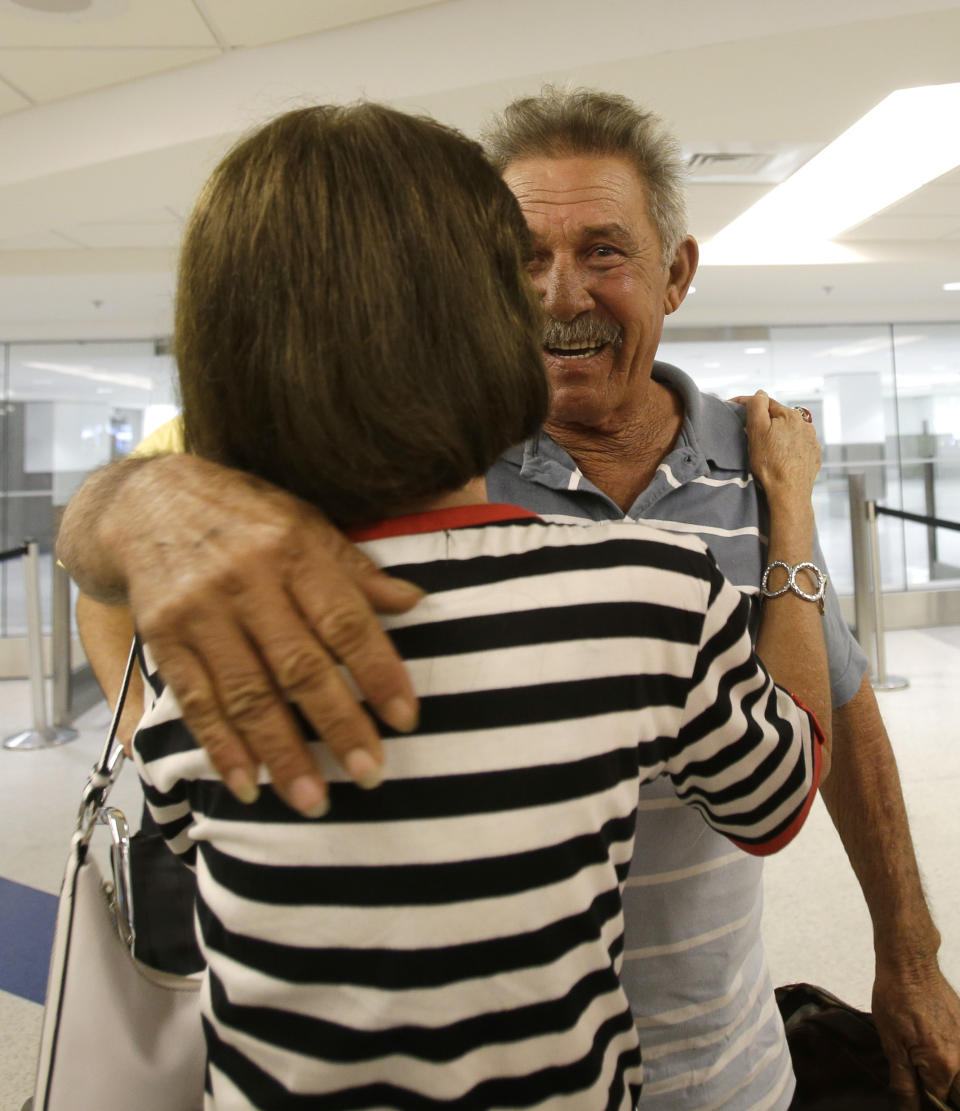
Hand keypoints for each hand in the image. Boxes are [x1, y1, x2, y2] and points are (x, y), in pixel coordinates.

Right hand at [95, 455, 422, 815]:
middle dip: (338, 726)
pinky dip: (222, 748)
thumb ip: (354, 570)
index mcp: (294, 549)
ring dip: (282, 753)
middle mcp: (247, 581)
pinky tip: (249, 785)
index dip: (378, 672)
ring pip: (248, 694)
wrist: (146, 498)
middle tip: (370, 775)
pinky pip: (197, 701)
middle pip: (300, 666)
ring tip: (313, 800)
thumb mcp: (304, 523)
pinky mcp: (164, 637)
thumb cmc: (243, 514)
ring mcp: (201, 611)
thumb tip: (414, 602)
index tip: (406, 719)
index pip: (346, 621)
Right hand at [733, 390, 820, 502]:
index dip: (747, 403)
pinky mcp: (813, 456)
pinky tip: (781, 457)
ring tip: (767, 447)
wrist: (789, 493)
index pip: (765, 402)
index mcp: (790, 415)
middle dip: (765, 420)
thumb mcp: (757, 431)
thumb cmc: (770, 463)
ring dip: (779, 433)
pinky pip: (798, 445)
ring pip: (790, 430)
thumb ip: (757, 407)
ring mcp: (811, 441)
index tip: (733, 407)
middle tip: (750, 432)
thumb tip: (760, 393)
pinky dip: (789, 447)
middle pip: (779, 416)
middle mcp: (805, 425)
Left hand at [873, 959, 959, 1108]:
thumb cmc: (896, 997)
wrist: (911, 963)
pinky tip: (936, 1051)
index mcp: (944, 1066)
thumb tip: (908, 1110)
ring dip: (949, 1080)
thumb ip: (904, 1082)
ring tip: (926, 1068)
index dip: (924, 1104)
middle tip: (921, 1083)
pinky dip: (953, 1062)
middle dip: (942, 1095)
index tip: (913, 1093)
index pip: (939, 1103)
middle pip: (957, 1094)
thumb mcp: (892, 1044)